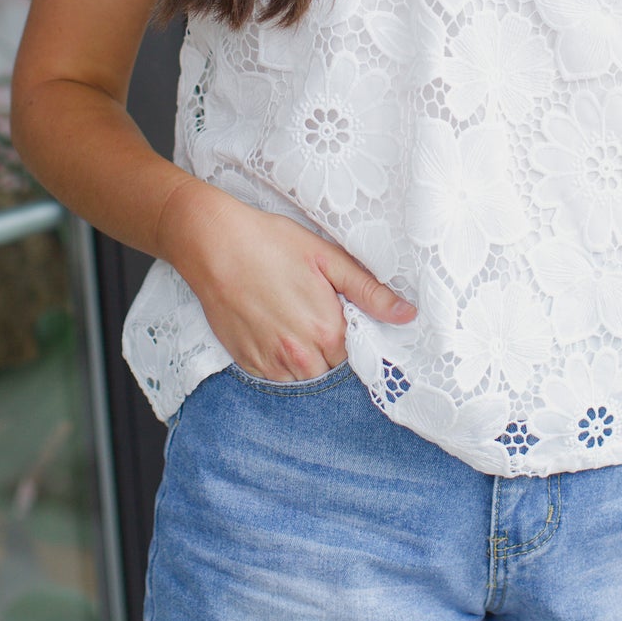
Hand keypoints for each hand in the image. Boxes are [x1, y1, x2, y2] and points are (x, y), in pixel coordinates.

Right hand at [154, 177, 415, 379]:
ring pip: (303, 377)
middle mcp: (300, 356)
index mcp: (327, 331)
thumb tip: (407, 315)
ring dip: (306, 358)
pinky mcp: (246, 361)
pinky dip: (280, 360)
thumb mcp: (327, 258)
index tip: (342, 316)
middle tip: (315, 314)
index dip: (352, 335)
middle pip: (331, 369)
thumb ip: (369, 291)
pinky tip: (274, 328)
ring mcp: (270, 362)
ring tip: (294, 320)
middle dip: (330, 348)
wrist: (214, 244)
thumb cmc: (271, 243)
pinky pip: (275, 376)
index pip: (357, 355)